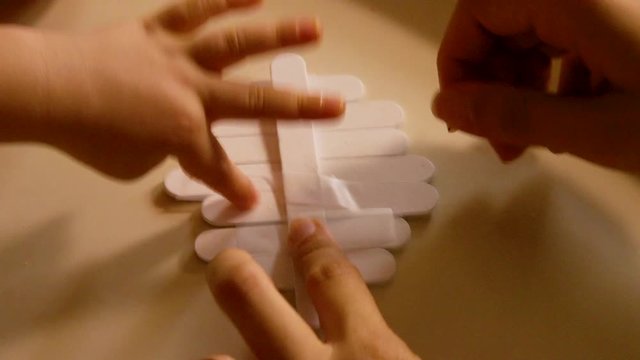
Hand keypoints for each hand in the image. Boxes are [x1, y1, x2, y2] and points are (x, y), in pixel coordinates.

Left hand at [0, 0, 343, 209]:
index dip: (235, 188)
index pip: (217, 167)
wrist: (46, 90)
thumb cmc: (88, 134)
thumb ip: (165, 152)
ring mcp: (179, 57)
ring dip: (279, 36)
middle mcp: (194, 92)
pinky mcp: (158, 32)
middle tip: (337, 106)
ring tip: (316, 28)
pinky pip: (193, 10)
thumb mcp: (132, 163)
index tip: (253, 200)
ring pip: (236, 44)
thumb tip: (175, 141)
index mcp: (185, 133)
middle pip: (255, 102)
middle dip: (299, 108)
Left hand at [206, 218, 417, 358]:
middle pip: (250, 296)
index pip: (331, 278)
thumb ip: (376, 341)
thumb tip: (356, 321)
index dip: (313, 248)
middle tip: (228, 264)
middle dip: (234, 270)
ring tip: (221, 352)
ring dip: (221, 355)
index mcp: (368, 352)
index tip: (302, 230)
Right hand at [432, 0, 639, 170]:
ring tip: (545, 140)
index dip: (457, 64)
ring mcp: (610, 5)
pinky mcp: (626, 19)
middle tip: (506, 144)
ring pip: (538, 33)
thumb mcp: (598, 128)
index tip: (465, 121)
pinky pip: (574, 36)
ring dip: (526, 87)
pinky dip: (562, 77)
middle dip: (493, 84)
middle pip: (505, 23)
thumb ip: (515, 115)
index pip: (477, 10)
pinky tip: (583, 116)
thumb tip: (444, 106)